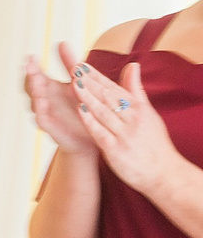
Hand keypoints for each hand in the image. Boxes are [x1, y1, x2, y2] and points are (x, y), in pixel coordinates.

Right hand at [23, 45, 94, 155]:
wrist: (94, 136)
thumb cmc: (85, 108)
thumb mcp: (80, 82)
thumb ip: (71, 64)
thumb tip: (61, 42)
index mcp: (51, 88)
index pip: (36, 74)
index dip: (32, 66)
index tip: (30, 56)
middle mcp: (45, 100)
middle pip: (32, 86)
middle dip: (30, 77)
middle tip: (30, 67)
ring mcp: (47, 114)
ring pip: (35, 102)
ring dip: (35, 92)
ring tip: (37, 82)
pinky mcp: (52, 128)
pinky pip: (42, 120)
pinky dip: (40, 112)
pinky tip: (40, 103)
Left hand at [75, 57, 186, 196]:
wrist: (163, 172)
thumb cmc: (153, 143)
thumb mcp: (148, 113)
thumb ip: (136, 91)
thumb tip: (132, 66)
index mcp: (138, 109)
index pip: (114, 89)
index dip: (97, 76)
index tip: (81, 65)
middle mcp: (132, 118)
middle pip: (108, 97)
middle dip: (90, 82)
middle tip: (73, 68)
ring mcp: (124, 134)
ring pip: (103, 112)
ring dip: (89, 97)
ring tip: (74, 84)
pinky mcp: (116, 150)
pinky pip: (101, 133)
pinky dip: (91, 121)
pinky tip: (80, 110)